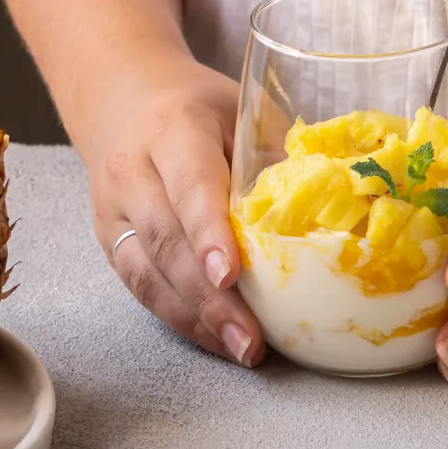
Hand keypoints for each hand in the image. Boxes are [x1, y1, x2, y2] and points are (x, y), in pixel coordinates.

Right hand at [86, 58, 265, 366]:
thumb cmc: (201, 108)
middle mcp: (132, 172)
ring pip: (147, 274)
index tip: (230, 275)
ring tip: (242, 350)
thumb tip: (337, 209)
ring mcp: (114, 212)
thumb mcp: (243, 110)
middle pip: (166, 242)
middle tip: (250, 339)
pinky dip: (182, 318)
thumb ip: (276, 156)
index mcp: (173, 132)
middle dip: (209, 297)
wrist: (125, 99)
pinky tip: (218, 339)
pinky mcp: (110, 242)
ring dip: (196, 319)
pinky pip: (142, 288)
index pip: (190, 187)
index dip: (208, 233)